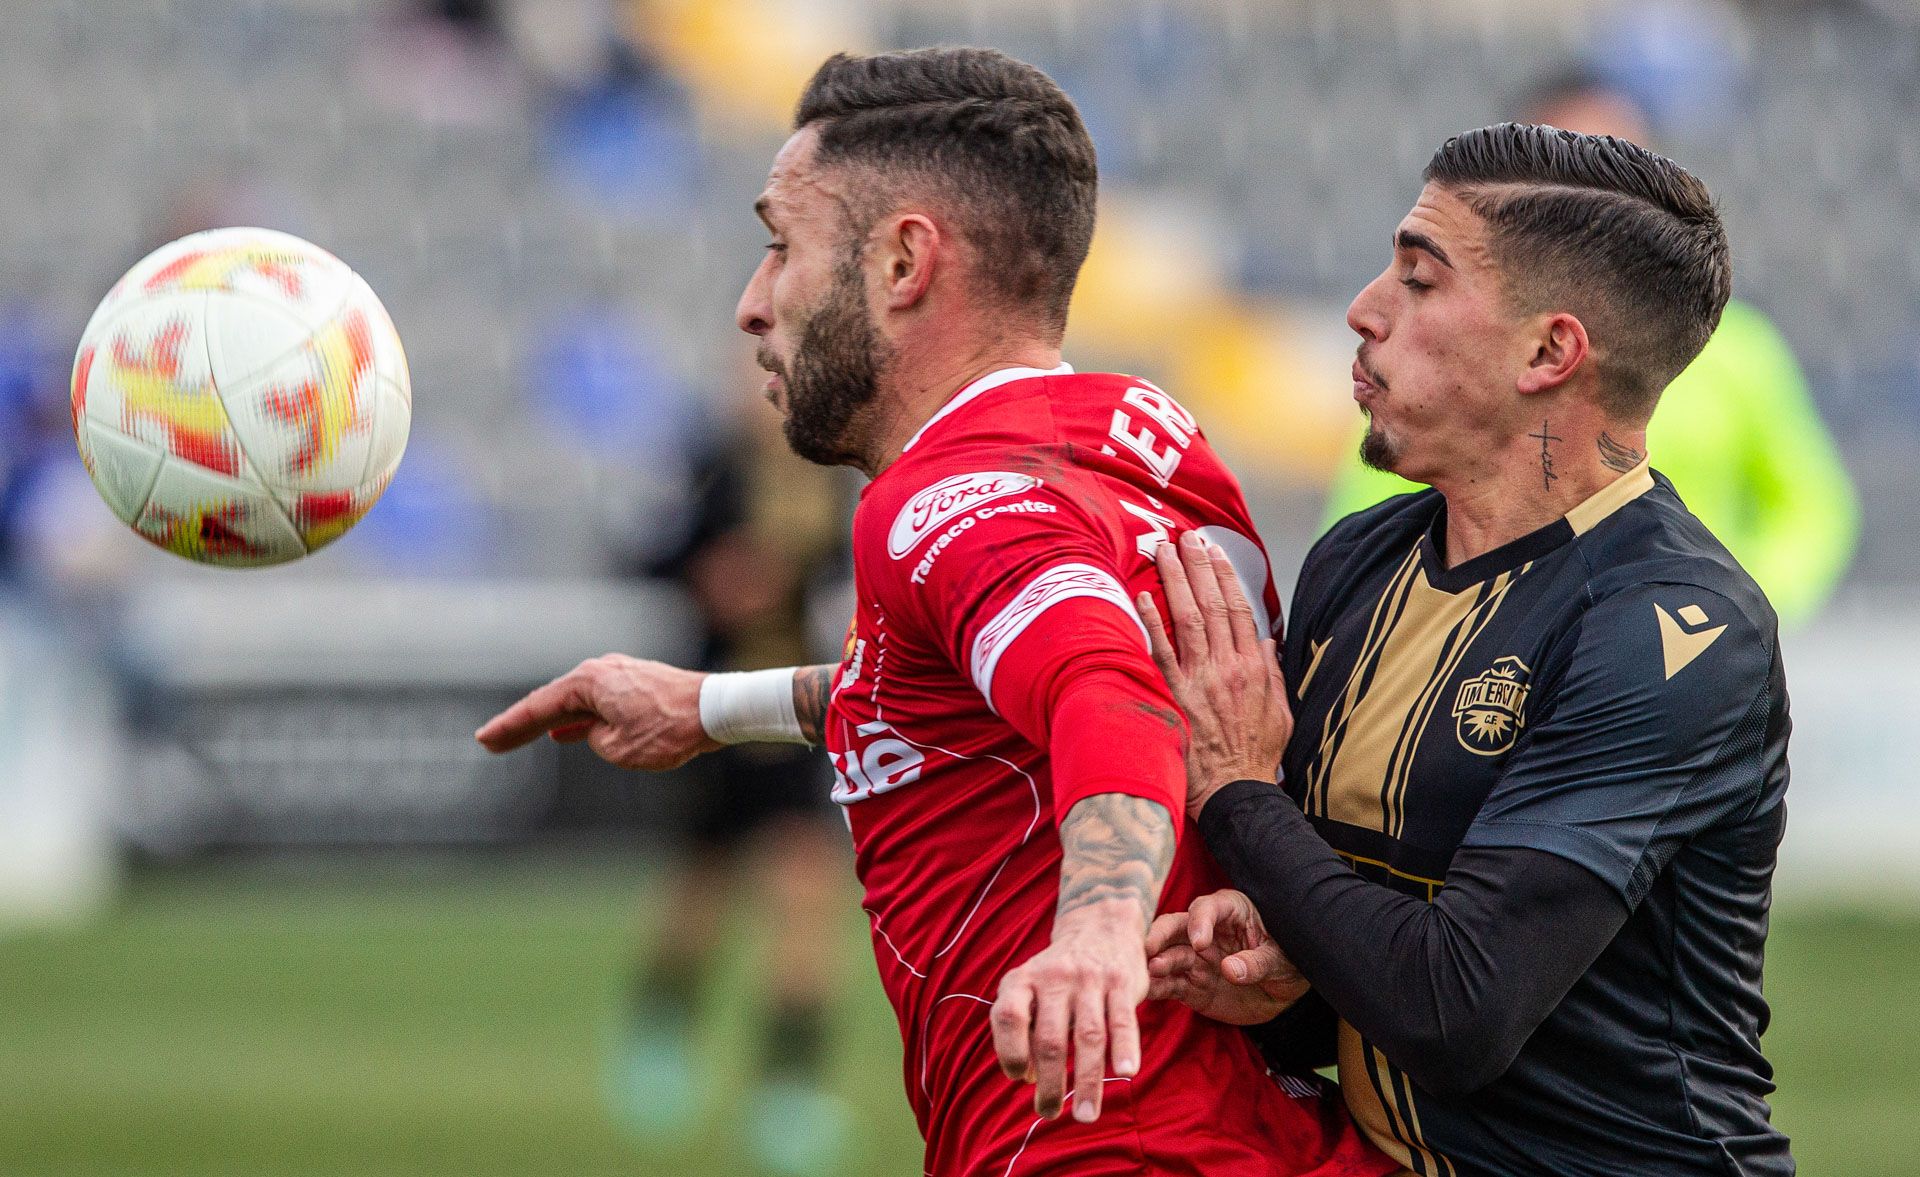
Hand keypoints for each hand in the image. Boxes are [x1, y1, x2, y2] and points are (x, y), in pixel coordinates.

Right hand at [474, 654, 720, 769]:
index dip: (510, 727)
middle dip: (521, 724)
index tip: (485, 740)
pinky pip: (596, 703)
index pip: (539, 708)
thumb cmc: (668, 729)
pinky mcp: (637, 684)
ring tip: (519, 737)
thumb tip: (595, 730)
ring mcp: (619, 675)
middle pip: (551, 702)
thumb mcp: (618, 749)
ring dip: (549, 722)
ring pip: (575, 703)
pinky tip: (564, 732)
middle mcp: (600, 671)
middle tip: (489, 741)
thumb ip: (594, 739)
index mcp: (589, 683)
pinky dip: (577, 718)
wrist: (716, 710)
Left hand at [990, 898, 1148, 1123]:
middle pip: (1049, 1038)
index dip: (1009, 1053)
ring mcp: (1089, 979)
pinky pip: (1123, 1020)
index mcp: (1022, 980)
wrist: (1099, 925)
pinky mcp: (1121, 982)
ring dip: (1088, 1081)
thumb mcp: (1028, 988)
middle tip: (1049, 1113)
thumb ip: (1022, 1029)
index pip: (1008, 1017)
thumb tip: (1028, 1079)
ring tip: (1087, 1115)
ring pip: (1088, 1036)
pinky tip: (1125, 1074)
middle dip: (1049, 1083)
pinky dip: (1124, 1049)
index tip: (1021, 1079)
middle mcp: (1053, 977)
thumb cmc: (1057, 975)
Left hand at [1136, 531, 1292, 815]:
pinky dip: (1153, 623)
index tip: (1216, 551)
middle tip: (1187, 536)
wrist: (1235, 793)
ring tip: (1165, 550)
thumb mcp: (1280, 714)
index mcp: (1255, 668)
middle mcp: (1228, 667)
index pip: (1241, 610)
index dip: (1227, 576)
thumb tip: (1268, 641)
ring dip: (1176, 581)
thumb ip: (1274, 675)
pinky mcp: (1176, 697)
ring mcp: (1200, 681)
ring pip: (1189, 619)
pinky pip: (1161, 653)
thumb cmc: (1256, 757)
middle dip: (1199, 567)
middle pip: (1214, 605)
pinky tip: (1142, 596)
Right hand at [1146, 889, 1306, 1024]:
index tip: (1199, 942)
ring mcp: (1196, 958)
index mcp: (1232, 912)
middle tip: (1148, 948)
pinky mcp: (1191, 984)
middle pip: (1176, 926)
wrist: (1285, 995)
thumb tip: (1230, 969)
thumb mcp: (1280, 961)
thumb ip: (1256, 963)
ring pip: (1168, 955)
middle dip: (1159, 935)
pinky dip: (1156, 987)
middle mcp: (1207, 931)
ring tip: (1146, 973)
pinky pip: (1169, 984)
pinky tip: (1144, 992)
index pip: (1210, 908)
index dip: (1201, 921)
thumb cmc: (1288, 963)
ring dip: (1155, 962)